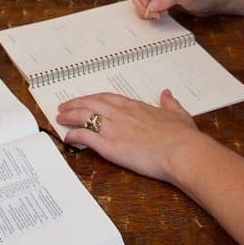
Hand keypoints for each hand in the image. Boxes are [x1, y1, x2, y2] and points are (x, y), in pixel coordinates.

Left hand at [56, 90, 199, 182]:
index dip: (93, 98)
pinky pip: (86, 137)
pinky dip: (75, 136)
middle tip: (64, 106)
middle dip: (75, 104)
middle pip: (91, 104)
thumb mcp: (178, 114)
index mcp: (136, 107)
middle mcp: (122, 114)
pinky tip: (68, 137)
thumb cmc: (183, 136)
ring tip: (60, 118)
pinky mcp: (111, 146)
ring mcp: (115, 129)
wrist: (182, 151)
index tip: (85, 100)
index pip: (108, 98)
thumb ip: (170, 103)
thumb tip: (167, 94)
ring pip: (85, 117)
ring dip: (70, 116)